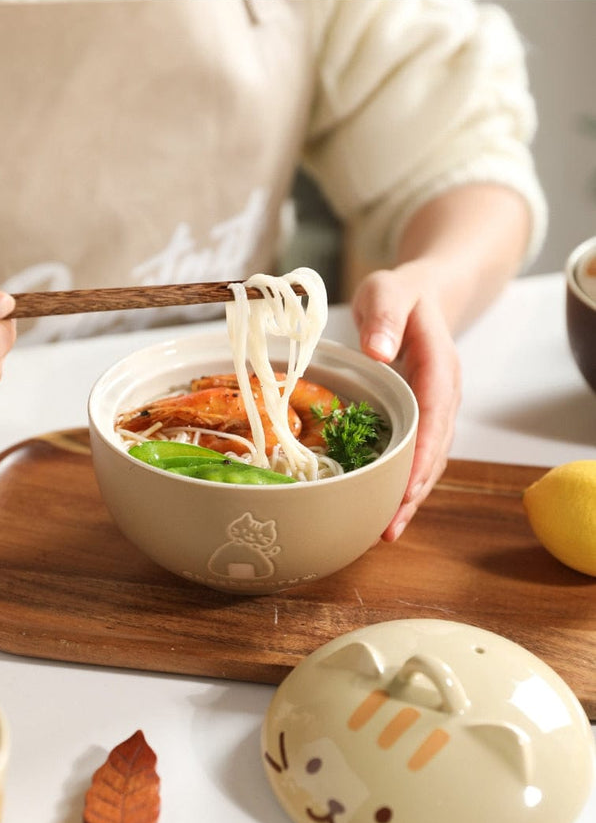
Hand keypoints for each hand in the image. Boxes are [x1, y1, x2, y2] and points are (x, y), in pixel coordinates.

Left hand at [352, 262, 460, 540]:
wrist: (418, 295)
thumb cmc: (399, 295)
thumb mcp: (388, 292)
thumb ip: (384, 317)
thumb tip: (379, 350)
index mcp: (439, 367)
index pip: (435, 417)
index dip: (422, 455)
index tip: (406, 488)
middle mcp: (444, 394)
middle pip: (436, 450)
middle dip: (415, 490)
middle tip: (389, 526)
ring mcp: (436, 409)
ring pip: (429, 459)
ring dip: (411, 495)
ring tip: (386, 530)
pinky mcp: (422, 417)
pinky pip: (418, 455)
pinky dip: (405, 482)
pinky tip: (385, 507)